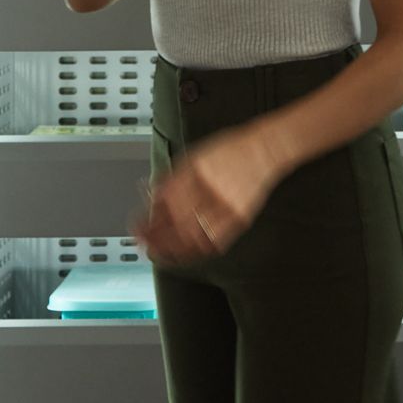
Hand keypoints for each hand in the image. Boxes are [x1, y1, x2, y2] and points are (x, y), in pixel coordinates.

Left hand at [135, 126, 285, 265]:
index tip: (138, 226)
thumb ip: (173, 178)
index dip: (149, 218)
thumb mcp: (194, 157)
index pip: (165, 201)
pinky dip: (196, 250)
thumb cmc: (230, 151)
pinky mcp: (240, 218)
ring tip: (159, 252)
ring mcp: (227, 206)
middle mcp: (211, 189)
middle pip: (176, 221)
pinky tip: (185, 252)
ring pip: (194, 236)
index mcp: (197, 171)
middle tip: (144, 243)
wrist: (264, 151)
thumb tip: (152, 197)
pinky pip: (214, 241)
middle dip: (156, 237)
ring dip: (173, 248)